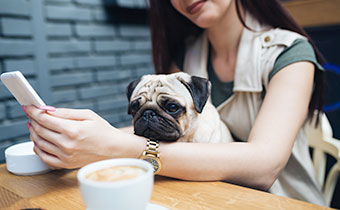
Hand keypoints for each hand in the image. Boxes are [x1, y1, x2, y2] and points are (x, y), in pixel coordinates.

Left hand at [24, 106, 144, 168]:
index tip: (28, 107)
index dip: (33, 111)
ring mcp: (65, 156)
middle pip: (39, 130)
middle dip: (32, 120)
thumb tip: (47, 110)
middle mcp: (67, 144)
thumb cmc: (104, 131)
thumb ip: (65, 112)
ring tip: (34, 126)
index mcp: (72, 129)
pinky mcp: (66, 164)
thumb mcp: (88, 115)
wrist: (115, 150)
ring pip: (39, 143)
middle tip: (31, 115)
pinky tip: (39, 141)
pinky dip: (37, 148)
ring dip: (33, 133)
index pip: (44, 119)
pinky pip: (44, 157)